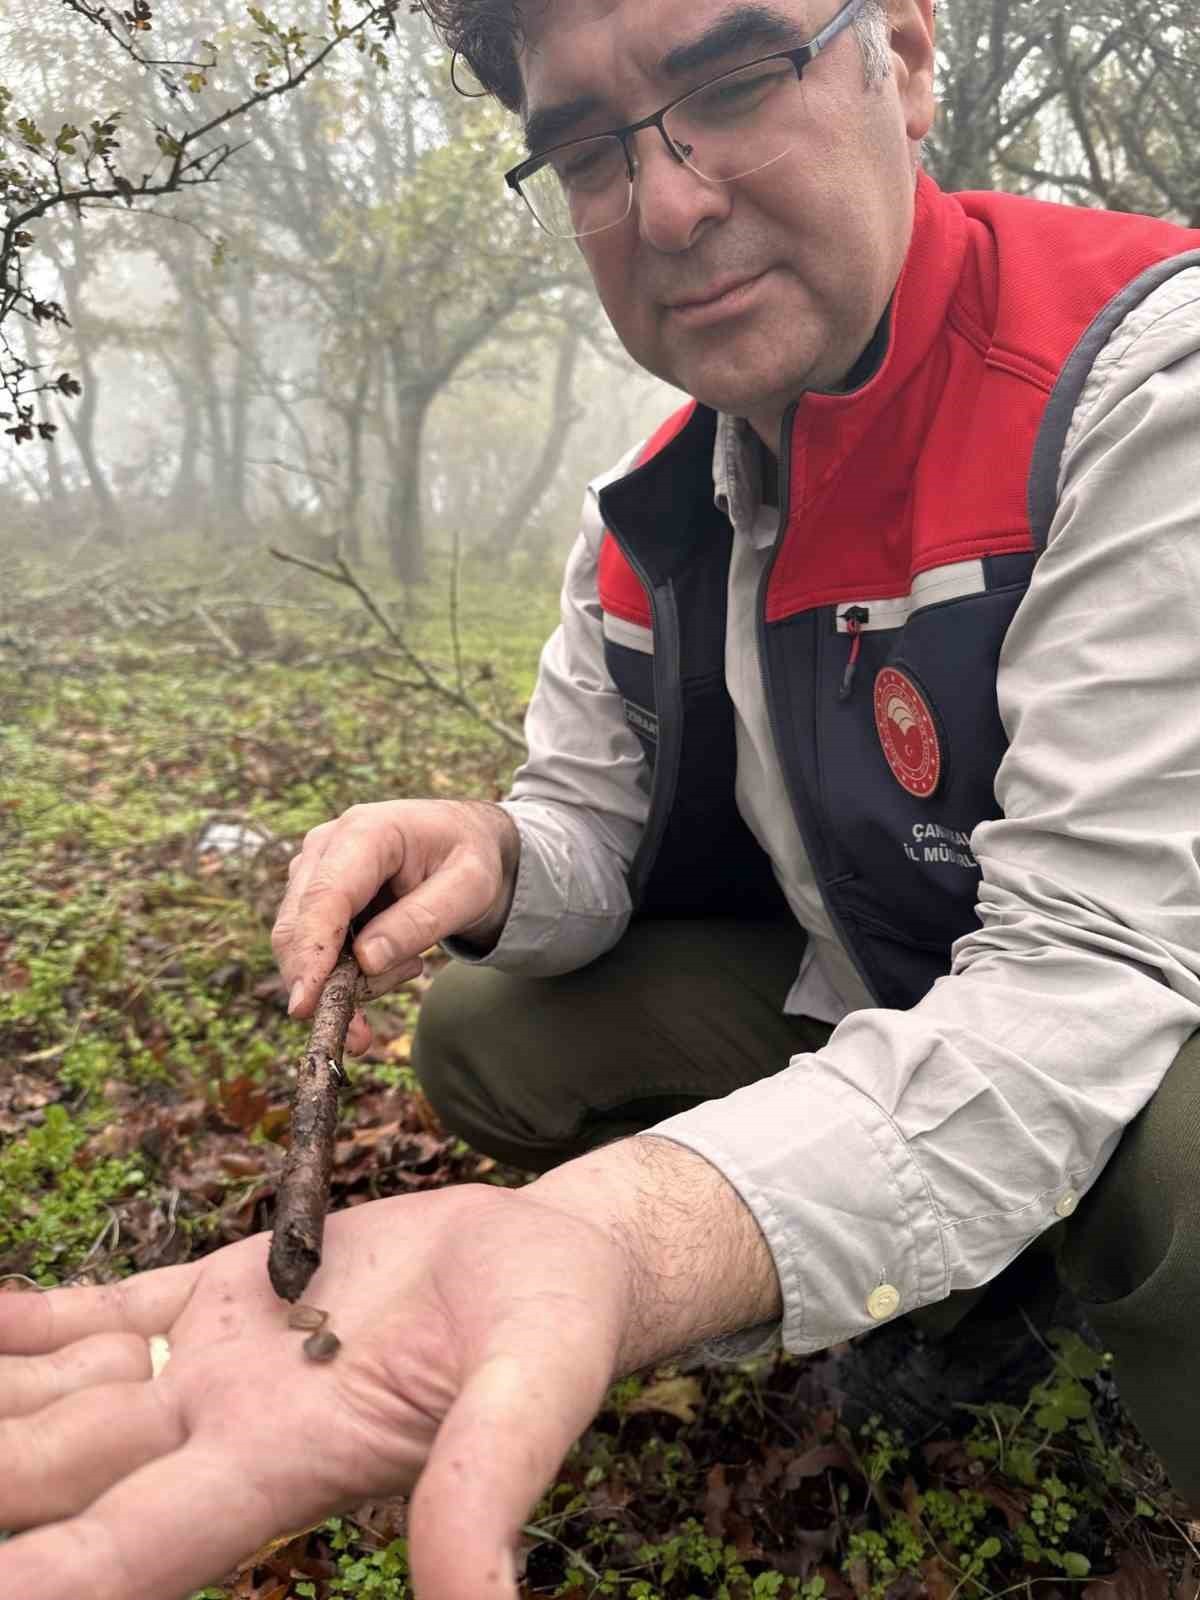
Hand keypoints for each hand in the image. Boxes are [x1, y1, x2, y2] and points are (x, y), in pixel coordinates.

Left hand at [0, 1182, 629, 1599]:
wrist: (546, 1262)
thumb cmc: (553, 1330)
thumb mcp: (533, 1394)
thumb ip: (485, 1488)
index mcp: (286, 1465)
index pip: (132, 1547)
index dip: (45, 1575)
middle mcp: (225, 1428)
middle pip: (59, 1473)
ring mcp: (213, 1363)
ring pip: (58, 1396)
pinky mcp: (220, 1294)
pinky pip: (99, 1314)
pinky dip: (25, 1320)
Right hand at [273, 799, 520, 1053]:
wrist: (466, 844)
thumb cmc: (471, 859)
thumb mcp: (469, 889)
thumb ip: (422, 920)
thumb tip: (365, 960)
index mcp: (366, 831)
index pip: (326, 897)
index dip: (311, 953)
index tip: (304, 1005)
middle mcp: (327, 846)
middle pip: (298, 926)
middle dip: (325, 984)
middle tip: (365, 1035)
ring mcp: (315, 871)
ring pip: (302, 946)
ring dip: (346, 980)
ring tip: (412, 965)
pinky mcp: (314, 897)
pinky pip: (313, 950)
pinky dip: (344, 976)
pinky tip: (395, 965)